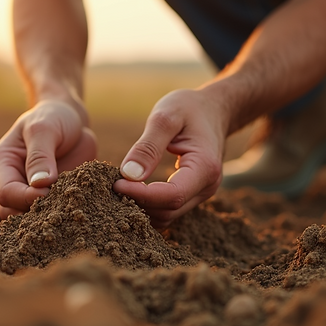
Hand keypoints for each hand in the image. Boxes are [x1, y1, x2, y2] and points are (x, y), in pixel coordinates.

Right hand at [0, 99, 96, 217]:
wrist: (71, 117)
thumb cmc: (53, 116)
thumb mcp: (44, 128)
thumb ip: (40, 155)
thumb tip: (40, 185)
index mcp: (2, 164)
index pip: (6, 193)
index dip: (26, 198)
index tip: (49, 193)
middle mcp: (12, 181)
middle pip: (14, 212)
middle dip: (36, 214)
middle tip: (61, 207)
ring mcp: (31, 191)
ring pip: (34, 217)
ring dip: (51, 216)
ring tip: (71, 208)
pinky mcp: (52, 196)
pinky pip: (55, 213)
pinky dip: (66, 213)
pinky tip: (79, 208)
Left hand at [113, 89, 226, 227]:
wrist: (213, 110)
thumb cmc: (190, 109)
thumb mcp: (166, 118)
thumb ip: (148, 147)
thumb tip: (128, 175)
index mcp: (205, 168)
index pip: (172, 196)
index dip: (142, 195)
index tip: (116, 184)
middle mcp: (207, 187)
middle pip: (168, 211)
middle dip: (138, 202)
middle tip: (112, 184)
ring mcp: (200, 194)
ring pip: (166, 216)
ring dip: (141, 207)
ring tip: (120, 186)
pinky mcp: (191, 195)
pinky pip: (167, 210)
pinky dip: (147, 206)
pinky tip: (132, 190)